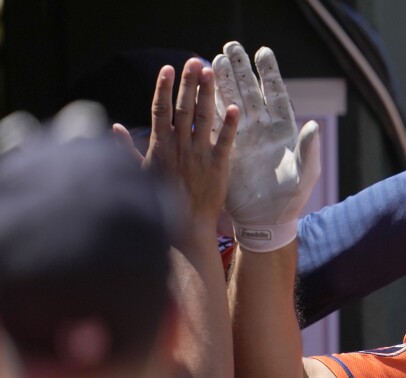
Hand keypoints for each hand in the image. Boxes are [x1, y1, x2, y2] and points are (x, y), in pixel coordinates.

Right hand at [114, 58, 238, 241]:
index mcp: (160, 145)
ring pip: (203, 118)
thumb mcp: (139, 173)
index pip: (160, 109)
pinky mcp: (218, 167)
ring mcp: (199, 155)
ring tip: (211, 73)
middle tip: (194, 61)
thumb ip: (127, 149)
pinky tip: (233, 108)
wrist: (183, 230)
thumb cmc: (160, 202)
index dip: (164, 87)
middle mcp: (179, 146)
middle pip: (183, 107)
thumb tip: (114, 128)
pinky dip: (229, 125)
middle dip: (188, 83)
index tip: (168, 68)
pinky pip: (224, 142)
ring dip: (207, 94)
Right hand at [213, 41, 319, 251]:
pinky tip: (201, 89)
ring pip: (230, 102)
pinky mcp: (226, 148)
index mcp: (282, 130)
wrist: (267, 220)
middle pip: (250, 91)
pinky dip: (210, 105)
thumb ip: (308, 149)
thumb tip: (314, 126)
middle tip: (231, 46)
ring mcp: (243, 137)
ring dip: (223, 81)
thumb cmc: (291, 199)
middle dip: (241, 69)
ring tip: (212, 59)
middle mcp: (262, 129)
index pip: (276, 95)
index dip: (269, 73)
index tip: (262, 51)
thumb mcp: (304, 174)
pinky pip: (215, 122)